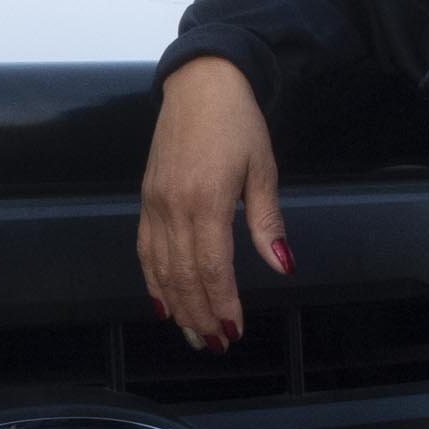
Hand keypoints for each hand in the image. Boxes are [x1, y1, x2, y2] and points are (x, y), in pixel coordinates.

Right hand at [138, 57, 288, 348]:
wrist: (200, 84)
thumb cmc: (238, 122)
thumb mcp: (263, 169)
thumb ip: (268, 223)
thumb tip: (283, 266)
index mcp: (207, 200)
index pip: (212, 268)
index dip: (222, 304)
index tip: (234, 330)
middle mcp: (174, 207)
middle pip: (183, 276)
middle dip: (200, 315)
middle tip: (215, 344)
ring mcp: (155, 204)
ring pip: (160, 269)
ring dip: (176, 306)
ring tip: (192, 334)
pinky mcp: (146, 199)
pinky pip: (144, 249)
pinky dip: (152, 280)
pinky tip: (162, 303)